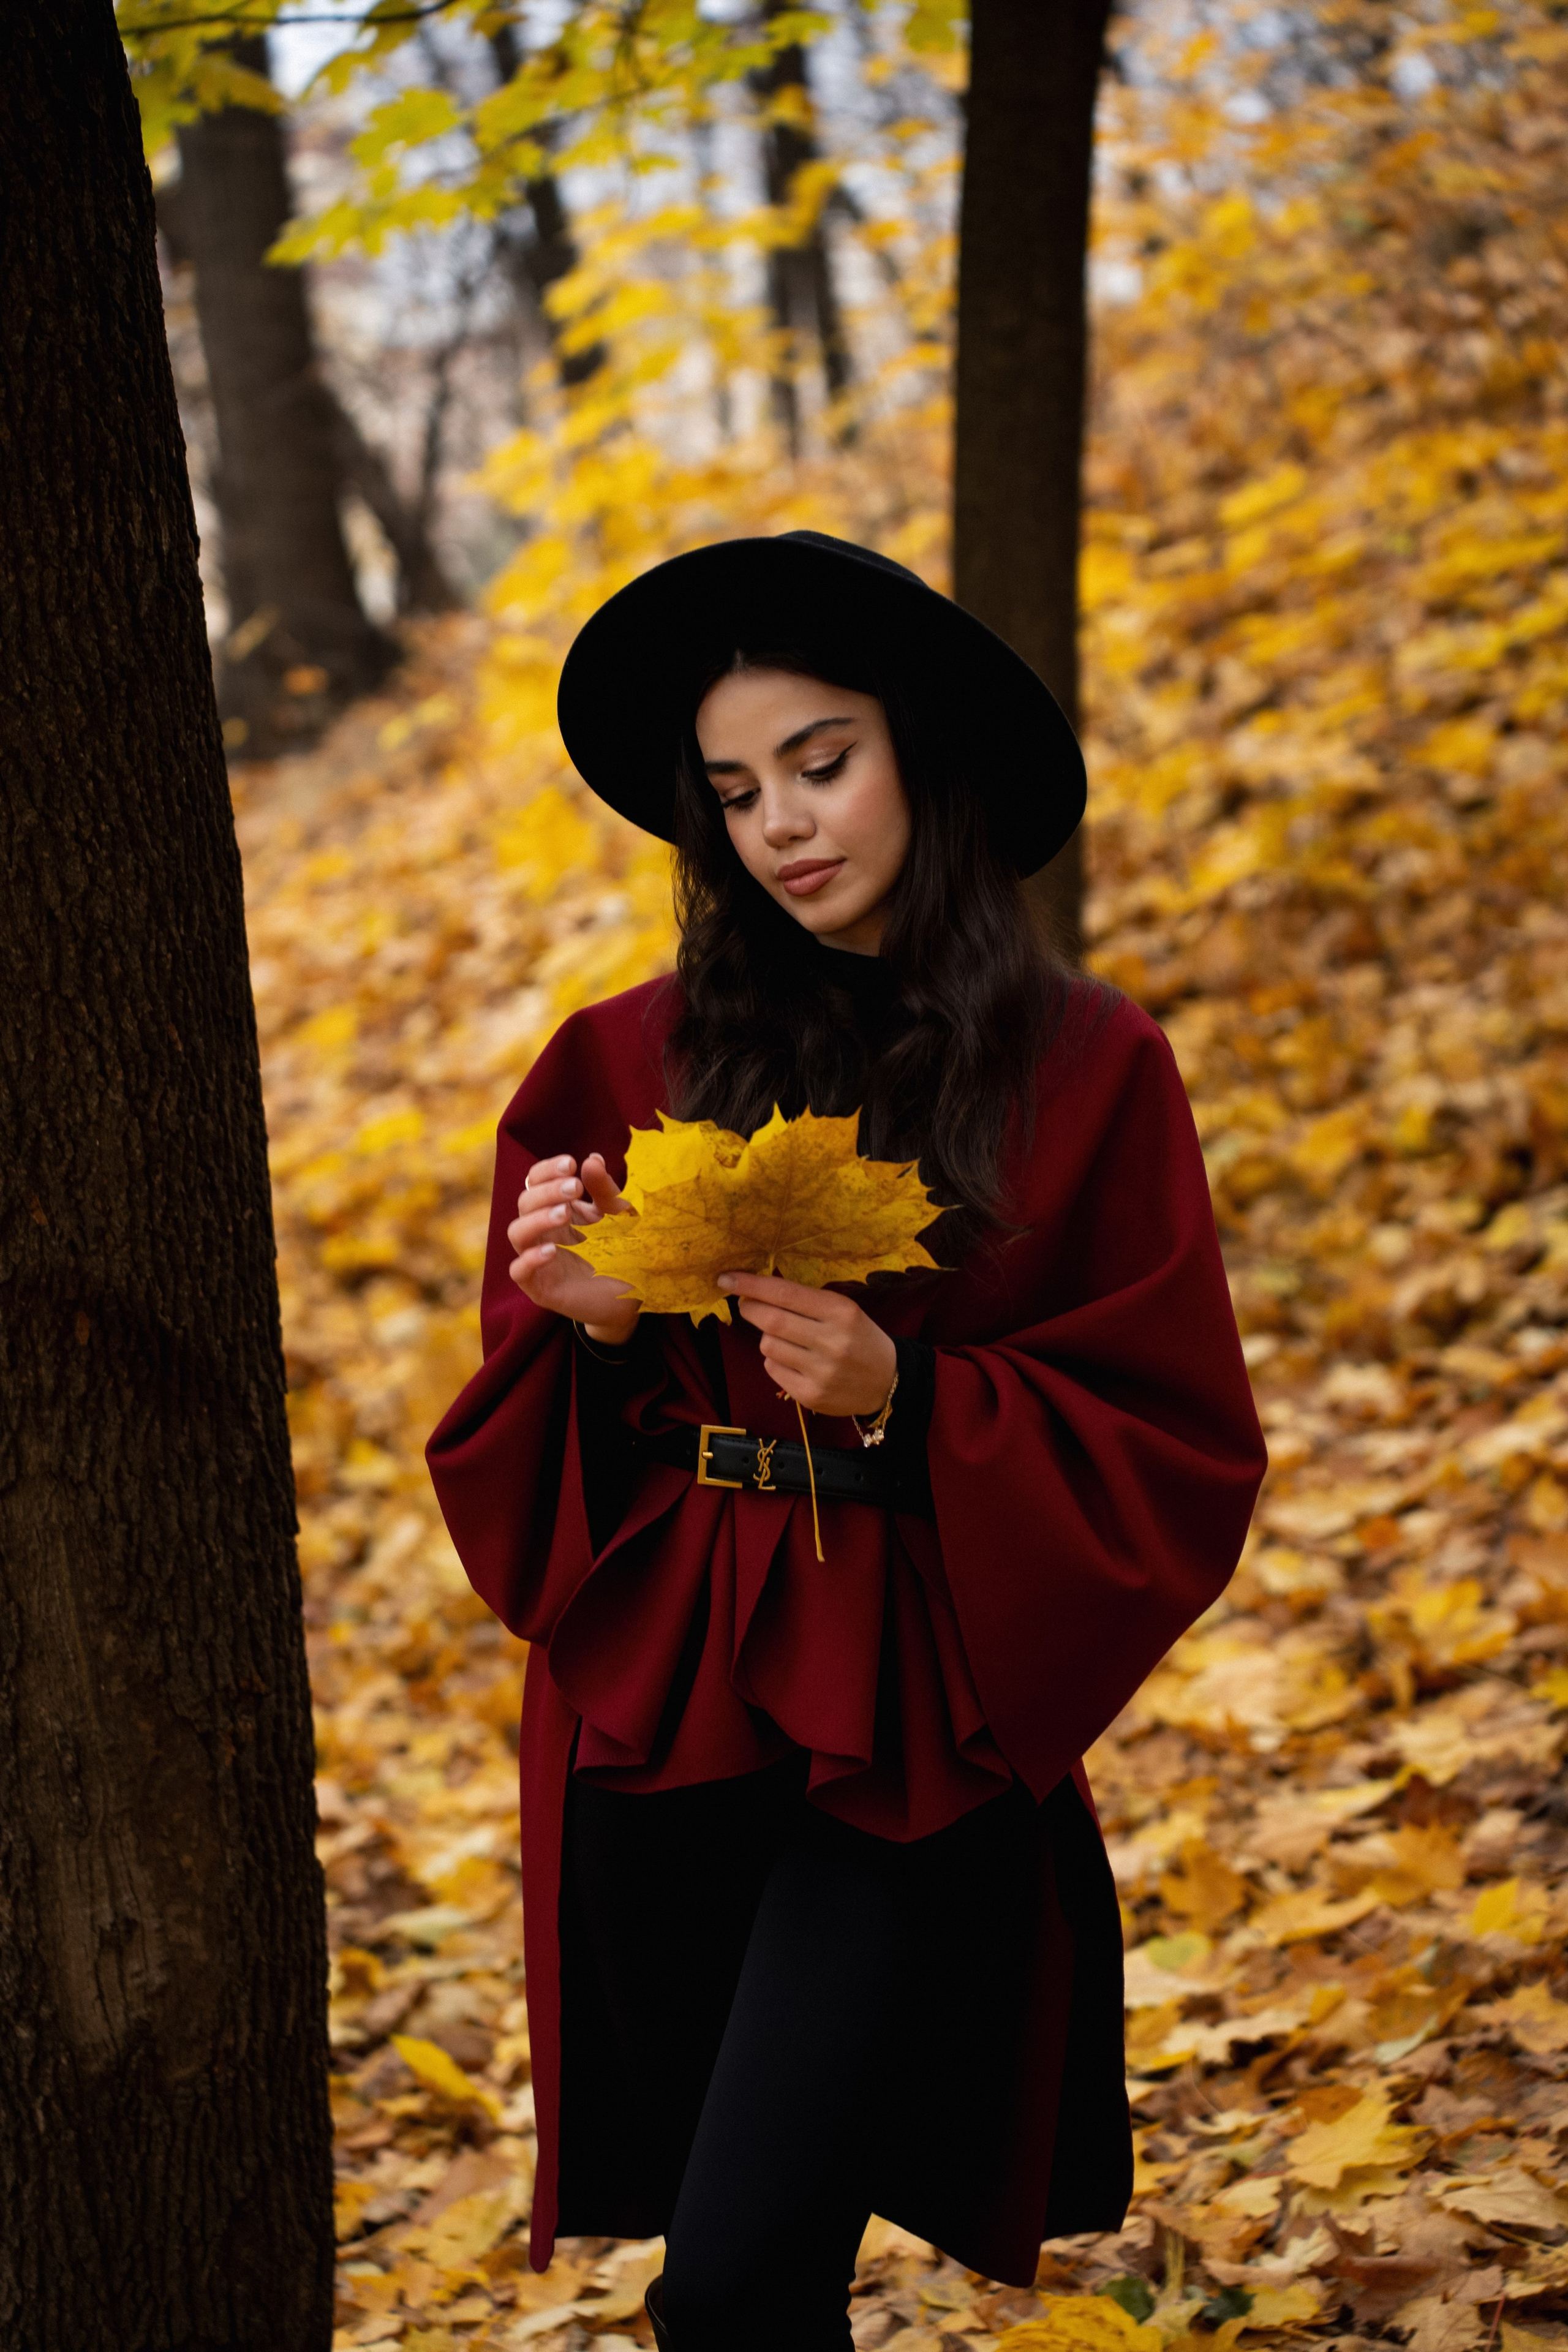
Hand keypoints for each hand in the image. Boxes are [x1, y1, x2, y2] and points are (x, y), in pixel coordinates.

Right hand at [507, 1153, 639, 1343]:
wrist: (633, 1294)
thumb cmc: (623, 1250)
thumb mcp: (619, 1216)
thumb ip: (605, 1190)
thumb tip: (592, 1158)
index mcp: (557, 1208)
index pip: (535, 1182)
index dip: (546, 1170)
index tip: (570, 1164)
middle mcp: (543, 1231)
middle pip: (525, 1202)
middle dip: (547, 1191)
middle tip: (574, 1188)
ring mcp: (539, 1259)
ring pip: (516, 1232)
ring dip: (536, 1219)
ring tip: (564, 1214)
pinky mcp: (540, 1287)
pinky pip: (519, 1271)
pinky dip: (529, 1259)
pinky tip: (552, 1251)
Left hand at [717, 1273, 896, 1419]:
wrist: (888, 1381)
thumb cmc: (859, 1338)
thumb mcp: (844, 1311)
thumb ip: (806, 1301)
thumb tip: (756, 1290)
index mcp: (841, 1312)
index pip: (786, 1294)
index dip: (751, 1285)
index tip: (727, 1279)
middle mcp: (832, 1342)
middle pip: (771, 1320)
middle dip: (749, 1308)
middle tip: (745, 1304)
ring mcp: (820, 1372)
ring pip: (768, 1346)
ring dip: (766, 1337)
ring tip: (786, 1337)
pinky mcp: (810, 1395)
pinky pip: (773, 1369)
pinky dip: (775, 1359)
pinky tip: (794, 1360)